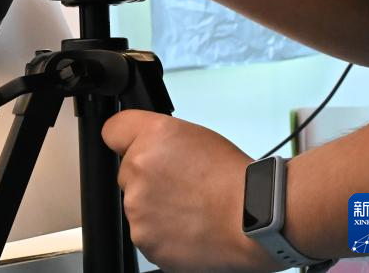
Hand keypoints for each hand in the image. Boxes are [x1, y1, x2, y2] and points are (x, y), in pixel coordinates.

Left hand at [102, 110, 281, 272]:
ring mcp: (137, 206)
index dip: (125, 141)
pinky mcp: (144, 238)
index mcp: (152, 136)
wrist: (255, 219)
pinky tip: (189, 228)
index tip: (132, 148)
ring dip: (155, 209)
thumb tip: (140, 146)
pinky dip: (163, 234)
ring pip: (136, 206)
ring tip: (191, 210)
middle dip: (148, 180)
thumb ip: (157, 139)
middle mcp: (138, 167)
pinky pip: (147, 234)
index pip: (112, 130)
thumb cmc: (235, 179)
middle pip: (127, 173)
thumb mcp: (195, 137)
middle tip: (182, 187)